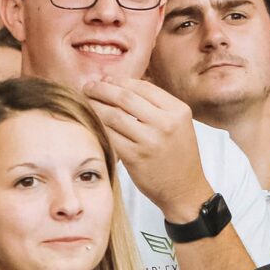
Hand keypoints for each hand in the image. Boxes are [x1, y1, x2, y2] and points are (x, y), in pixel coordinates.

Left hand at [87, 77, 211, 219]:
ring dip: (95, 106)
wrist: (184, 189)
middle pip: (125, 97)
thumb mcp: (178, 124)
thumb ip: (156, 105)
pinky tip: (91, 122)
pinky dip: (98, 126)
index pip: (143, 87)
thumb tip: (121, 84)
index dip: (120, 81)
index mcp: (177, 111)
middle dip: (102, 89)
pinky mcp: (135, 157)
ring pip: (113, 116)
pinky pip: (110, 135)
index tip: (105, 80)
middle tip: (88, 87)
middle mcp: (165, 123)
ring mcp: (150, 141)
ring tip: (85, 102)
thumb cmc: (178, 155)